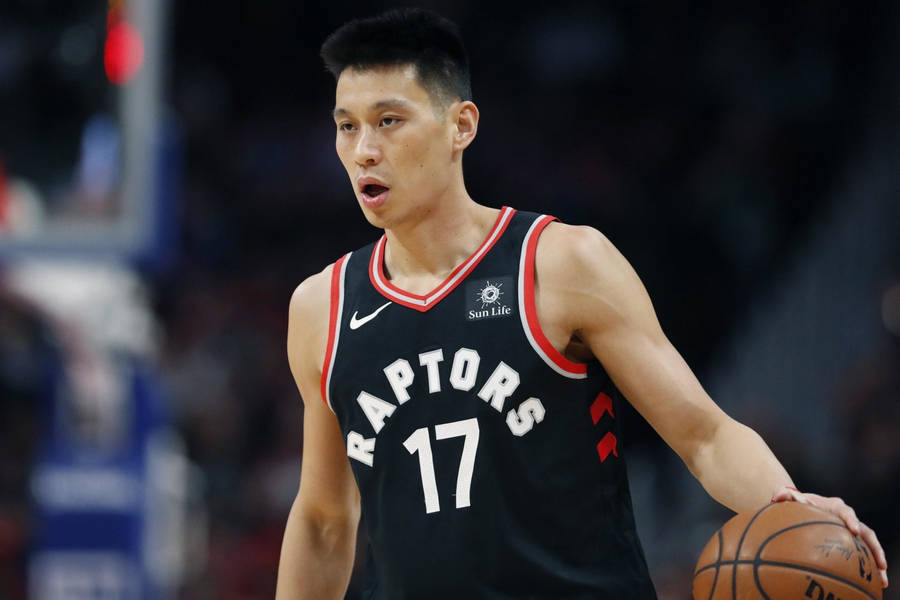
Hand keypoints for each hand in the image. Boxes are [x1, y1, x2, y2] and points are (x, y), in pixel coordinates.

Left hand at [771, 486, 888, 588]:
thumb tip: (778, 496)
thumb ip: (782, 495)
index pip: (846, 512)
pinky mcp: (849, 542)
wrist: (800, 505)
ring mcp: (850, 530)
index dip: (851, 520)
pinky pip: (861, 555)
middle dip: (874, 548)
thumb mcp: (786, 496)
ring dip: (876, 562)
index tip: (854, 531)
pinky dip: (867, 568)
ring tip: (882, 580)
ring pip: (868, 546)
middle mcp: (847, 518)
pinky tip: (872, 584)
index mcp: (834, 506)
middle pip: (866, 532)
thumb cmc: (793, 501)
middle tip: (881, 565)